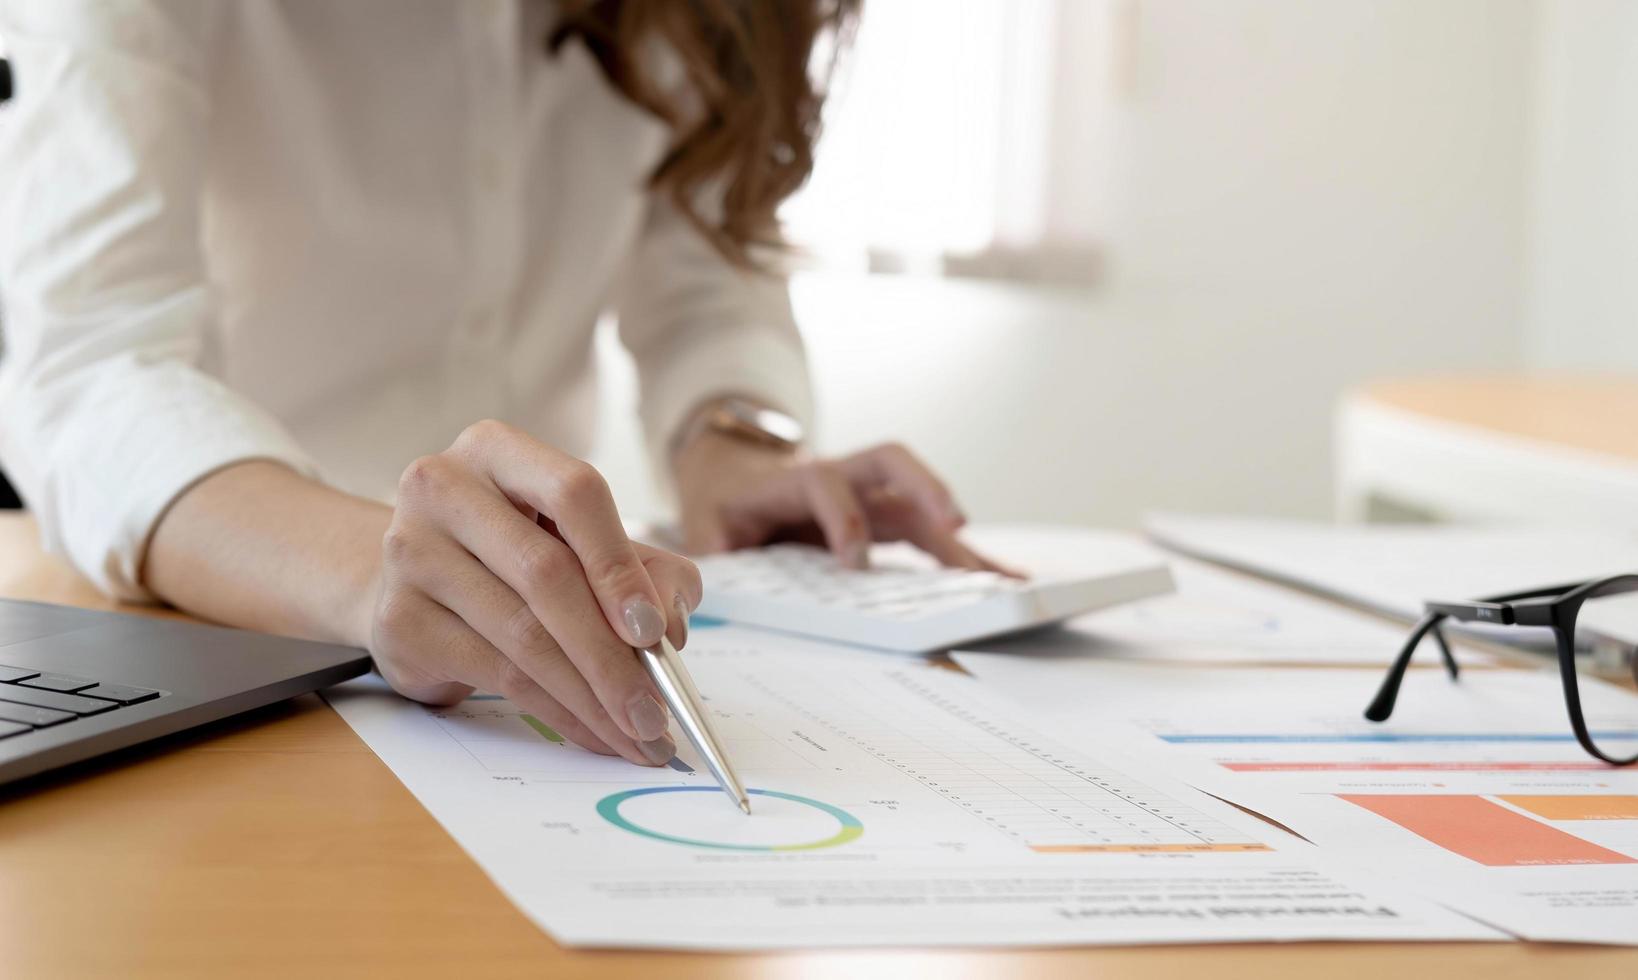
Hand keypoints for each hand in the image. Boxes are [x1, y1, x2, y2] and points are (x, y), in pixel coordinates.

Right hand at [370, 420, 701, 765]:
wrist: (410, 582)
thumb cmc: (512, 553)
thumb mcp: (579, 540)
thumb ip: (642, 566)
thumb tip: (671, 622)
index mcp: (498, 450)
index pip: (574, 494)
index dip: (619, 564)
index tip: (654, 630)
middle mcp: (444, 488)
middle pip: (547, 575)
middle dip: (611, 654)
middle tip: (654, 710)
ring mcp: (411, 553)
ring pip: (522, 636)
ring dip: (589, 696)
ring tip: (633, 732)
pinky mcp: (398, 620)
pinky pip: (494, 674)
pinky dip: (554, 712)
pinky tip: (589, 730)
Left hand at [674, 424, 1010, 571]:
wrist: (732, 473)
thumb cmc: (721, 507)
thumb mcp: (701, 528)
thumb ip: (710, 553)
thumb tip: (704, 588)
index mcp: (788, 481)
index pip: (823, 484)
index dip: (842, 518)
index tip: (855, 562)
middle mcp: (837, 477)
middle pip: (889, 463)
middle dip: (925, 489)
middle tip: (956, 526)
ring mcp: (865, 494)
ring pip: (919, 498)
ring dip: (960, 534)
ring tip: (1006, 576)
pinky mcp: (884, 514)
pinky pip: (930, 528)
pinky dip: (964, 554)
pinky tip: (999, 580)